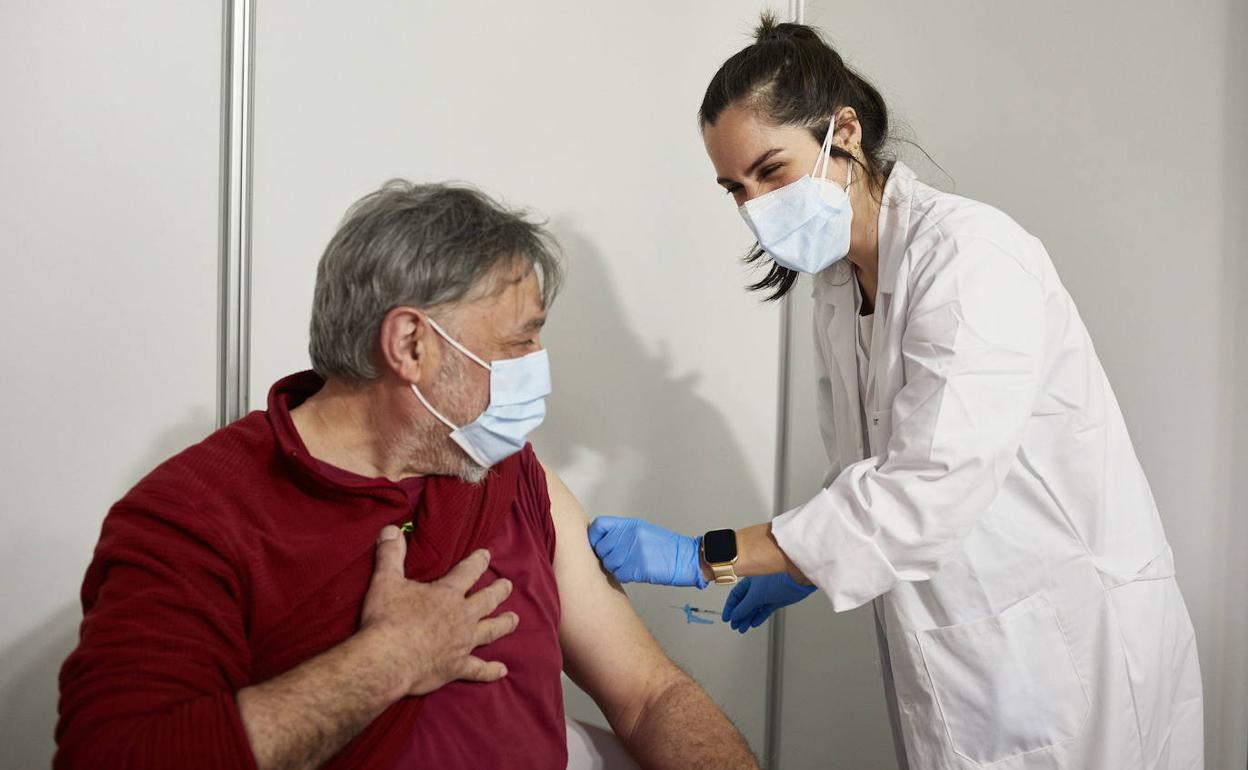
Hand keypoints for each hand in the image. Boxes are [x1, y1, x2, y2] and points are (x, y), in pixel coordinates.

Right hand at [359, 525, 518, 696]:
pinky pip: (478, 669)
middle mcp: (461, 617)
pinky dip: (491, 671)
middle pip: (487, 600)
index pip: (468, 572)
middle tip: (508, 584)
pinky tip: (502, 670)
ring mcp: (462, 643)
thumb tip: (390, 529)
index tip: (487, 555)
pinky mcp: (457, 667)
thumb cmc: (387, 619)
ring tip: (515, 619)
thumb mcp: (385, 581)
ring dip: (504, 624)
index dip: (478, 561)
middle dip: (498, 591)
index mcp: (447, 594)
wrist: (387, 659)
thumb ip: (391, 555)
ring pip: (490, 631)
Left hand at [587, 516, 706, 588]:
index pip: (599, 525)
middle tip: (618, 560)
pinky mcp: (639, 566)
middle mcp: (630, 535)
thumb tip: (602, 542)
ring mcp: (634, 550)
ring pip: (609, 563)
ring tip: (630, 566)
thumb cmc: (666, 547)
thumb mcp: (643, 531)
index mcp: (630, 525)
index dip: (594, 537)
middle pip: (601, 548)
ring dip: (616, 568)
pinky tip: (635, 573)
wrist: (687, 558)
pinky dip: (625, 576)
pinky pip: (619, 574)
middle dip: (606, 557)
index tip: (597, 544)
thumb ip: (622, 534)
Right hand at [721, 573, 816, 632]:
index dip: (730, 607)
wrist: (796, 580)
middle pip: (743, 604)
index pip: (735, 596)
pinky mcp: (775, 601)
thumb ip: (744, 607)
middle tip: (734, 626)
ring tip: (742, 628)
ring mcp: (766, 595)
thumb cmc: (776, 579)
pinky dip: (758, 617)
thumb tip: (735, 615)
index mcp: (748, 582)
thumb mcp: (755, 595)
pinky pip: (764, 611)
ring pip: (753, 609)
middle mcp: (756, 588)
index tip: (727, 618)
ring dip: (747, 619)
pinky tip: (753, 623)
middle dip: (738, 616)